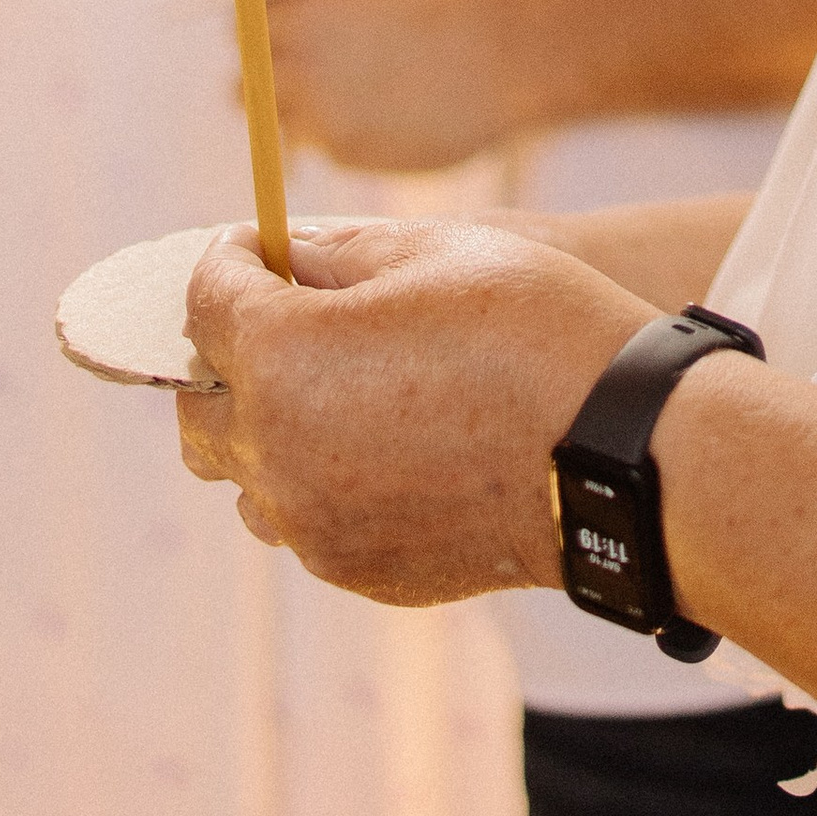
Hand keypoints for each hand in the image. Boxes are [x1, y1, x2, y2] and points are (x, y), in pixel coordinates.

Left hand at [177, 216, 652, 601]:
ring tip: (338, 388)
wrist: (618, 451)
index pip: (205, 301)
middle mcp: (274, 451)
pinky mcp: (356, 569)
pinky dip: (320, 480)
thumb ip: (338, 253)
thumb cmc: (531, 330)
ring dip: (267, 427)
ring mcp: (312, 524)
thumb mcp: (435, 251)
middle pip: (198, 405)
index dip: (228, 260)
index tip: (255, 247)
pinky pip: (306, 520)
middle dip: (226, 354)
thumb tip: (288, 260)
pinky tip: (388, 444)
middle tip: (281, 317)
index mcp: (281, 357)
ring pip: (246, 476)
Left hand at [266, 0, 508, 169]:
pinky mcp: (347, 154)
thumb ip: (314, 8)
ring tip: (365, 99)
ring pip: (285, 126)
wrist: (501, 58)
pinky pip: (328, 147)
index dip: (263, 38)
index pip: (244, 31)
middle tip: (309, 83)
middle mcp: (299, 71)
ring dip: (309, 117)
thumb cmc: (439, 13)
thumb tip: (272, 20)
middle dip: (268, 87)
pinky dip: (348, 137)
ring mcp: (320, 118)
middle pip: (246, 88)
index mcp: (302, 19)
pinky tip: (392, 118)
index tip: (281, 43)